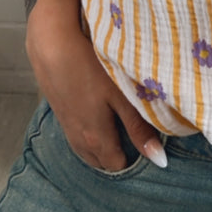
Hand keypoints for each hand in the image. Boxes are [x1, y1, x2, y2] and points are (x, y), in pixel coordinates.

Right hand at [26, 21, 166, 170]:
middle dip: (117, 158)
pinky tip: (96, 119)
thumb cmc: (91, 68)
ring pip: (85, 151)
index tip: (147, 146)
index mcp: (96, 139)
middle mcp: (79, 139)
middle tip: (135, 141)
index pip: (117, 166)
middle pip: (100, 162)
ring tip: (118, 135)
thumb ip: (139, 128)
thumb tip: (158, 160)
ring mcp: (66, 126)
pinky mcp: (59, 112)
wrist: (52, 45)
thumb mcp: (121, 97)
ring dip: (101, 148)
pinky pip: (76, 136)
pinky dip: (88, 136)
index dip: (134, 160)